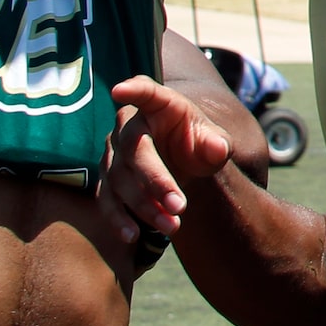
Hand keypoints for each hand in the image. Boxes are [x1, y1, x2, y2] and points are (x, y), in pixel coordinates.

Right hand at [102, 76, 234, 238]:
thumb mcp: (214, 141)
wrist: (183, 162)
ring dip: (143, 206)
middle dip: (155, 181)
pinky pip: (107, 199)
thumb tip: (218, 148)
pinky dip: (118, 218)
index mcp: (158, 105)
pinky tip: (133, 236)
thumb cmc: (198, 143)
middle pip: (134, 152)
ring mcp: (113, 153)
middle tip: (180, 207)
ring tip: (172, 227)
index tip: (120, 89)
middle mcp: (129, 126)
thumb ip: (217, 143)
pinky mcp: (107, 179)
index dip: (133, 91)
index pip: (145, 92)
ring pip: (119, 180)